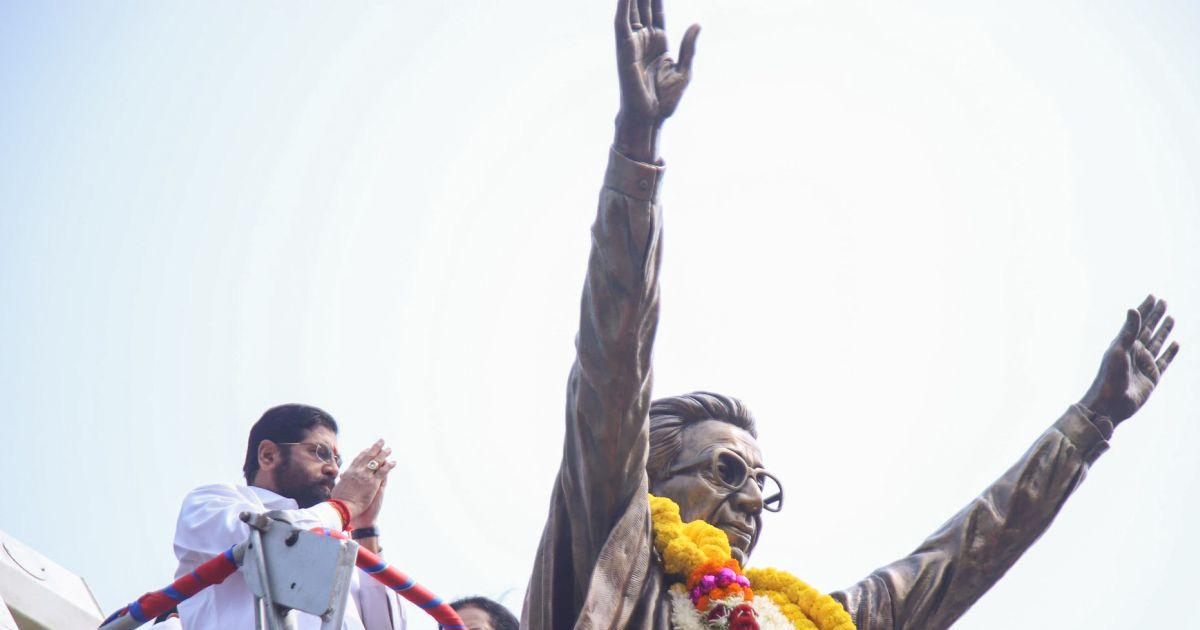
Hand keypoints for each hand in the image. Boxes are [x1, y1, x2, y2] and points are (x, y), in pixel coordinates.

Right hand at [331, 439, 394, 518]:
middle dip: (376, 447)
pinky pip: (383, 471)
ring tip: (389, 449)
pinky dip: (389, 465)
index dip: (365, 452)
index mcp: (349, 472)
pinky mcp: (373, 483)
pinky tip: (394, 462)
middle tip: (381, 441)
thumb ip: (342, 480)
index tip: (369, 448)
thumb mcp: (338, 487)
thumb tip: (341, 477)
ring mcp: (366, 476)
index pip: (358, 458)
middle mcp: (358, 471)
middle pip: (368, 456)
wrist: (343, 508)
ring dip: (384, 453)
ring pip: (377, 461)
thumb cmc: (338, 501)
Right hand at [613, 0, 699, 160]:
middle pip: (643, 3)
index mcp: (659, 41)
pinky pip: (622, 23)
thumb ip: (688, 46)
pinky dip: (623, 7)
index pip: (658, 8)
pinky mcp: (624, 50)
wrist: (650, 118)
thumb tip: (697, 24)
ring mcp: (633, 42)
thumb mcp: (685, 71)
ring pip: (631, 8)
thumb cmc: (665, 101)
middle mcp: (644, 38)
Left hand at [1079, 295, 1180, 423]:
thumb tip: (1133, 308)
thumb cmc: (1109, 377)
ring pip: (1158, 342)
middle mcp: (1135, 351)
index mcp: (1124, 343)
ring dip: (1164, 330)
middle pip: (1149, 329)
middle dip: (1156, 316)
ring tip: (1171, 318)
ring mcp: (1144, 363)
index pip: (1137, 322)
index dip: (1145, 309)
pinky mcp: (1153, 376)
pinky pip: (1164, 361)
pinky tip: (1176, 343)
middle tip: (1164, 302)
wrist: (1110, 404)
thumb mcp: (1118, 350)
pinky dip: (1171, 352)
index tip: (1153, 296)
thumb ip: (1128, 331)